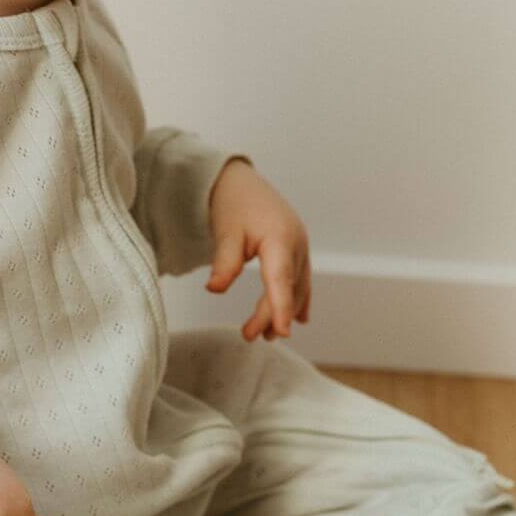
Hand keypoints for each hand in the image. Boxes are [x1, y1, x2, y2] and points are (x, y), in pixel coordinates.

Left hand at [205, 157, 311, 340]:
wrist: (238, 180)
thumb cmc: (232, 203)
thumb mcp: (226, 232)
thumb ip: (225, 262)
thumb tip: (215, 289)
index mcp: (280, 238)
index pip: (281, 280)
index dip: (280, 307)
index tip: (281, 331)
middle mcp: (296, 243)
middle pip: (288, 288)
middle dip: (272, 315)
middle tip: (249, 335)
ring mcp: (300, 245)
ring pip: (297, 286)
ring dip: (283, 310)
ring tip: (267, 335)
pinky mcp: (296, 248)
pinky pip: (300, 278)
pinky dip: (296, 298)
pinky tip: (298, 317)